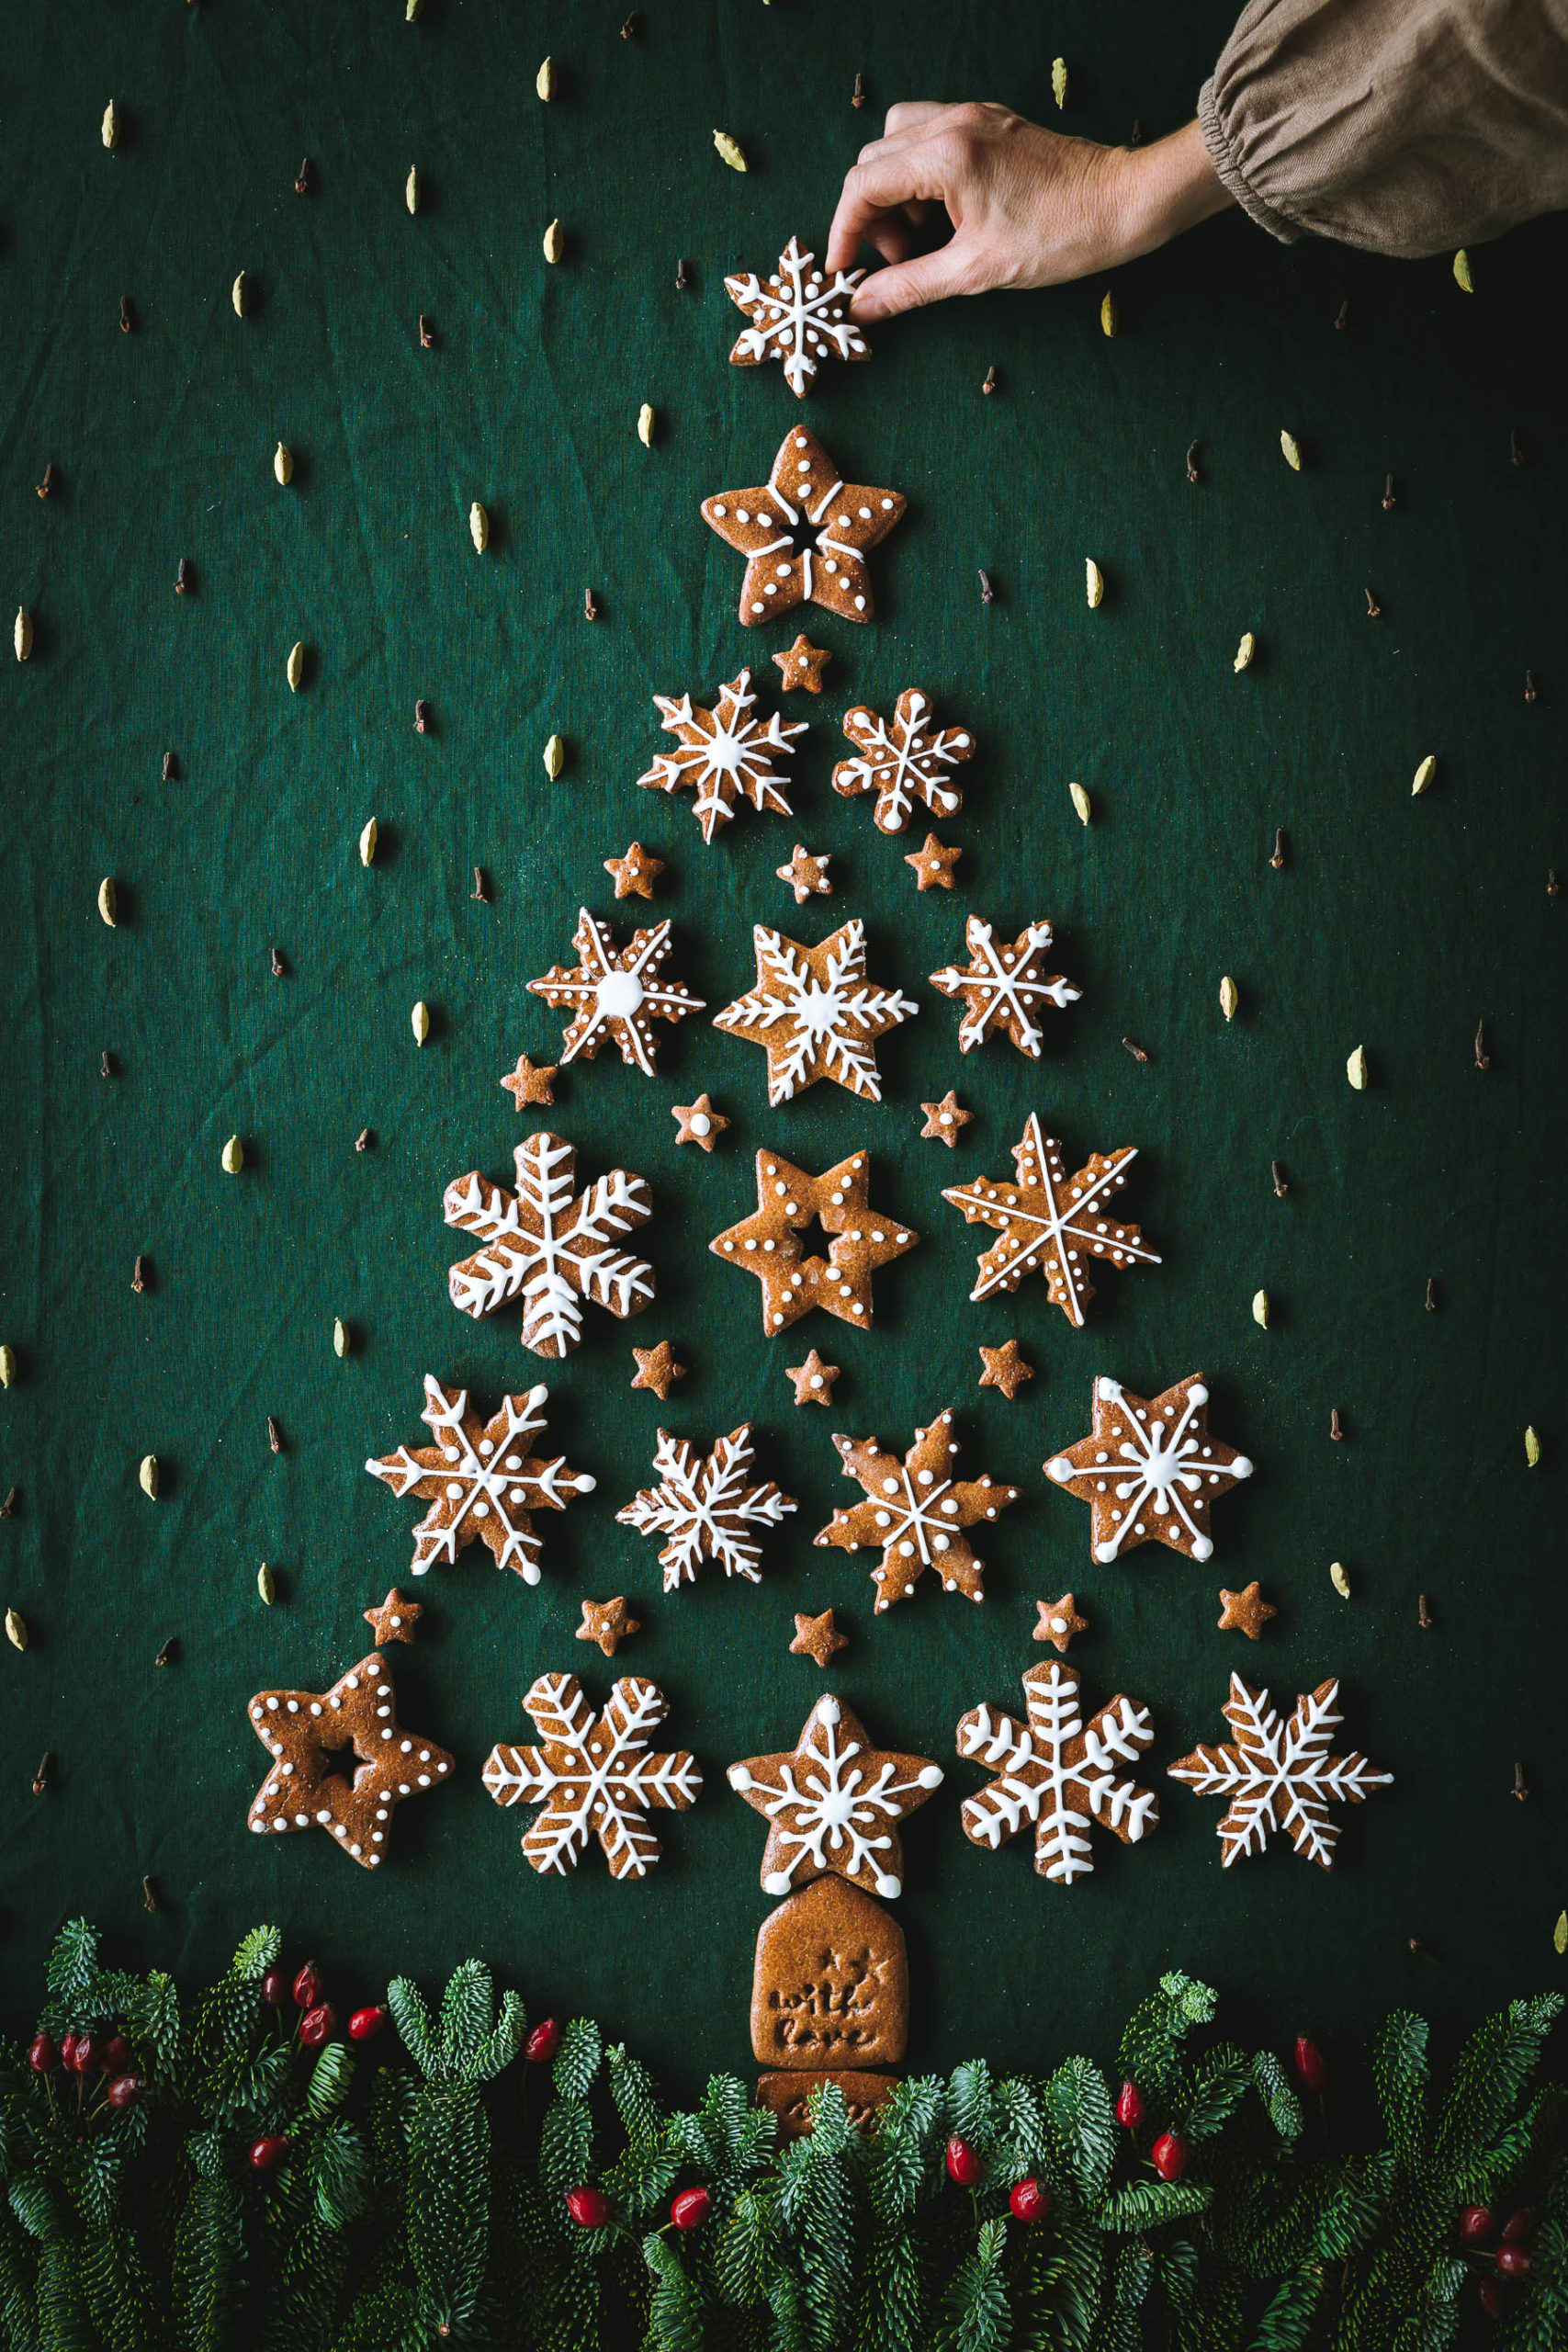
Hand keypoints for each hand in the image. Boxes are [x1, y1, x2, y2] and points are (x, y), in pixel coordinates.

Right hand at [826, 104, 1230, 322]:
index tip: (844, 270)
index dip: (843, 232)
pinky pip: (931, 136)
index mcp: (946, 154)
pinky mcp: (990, 122)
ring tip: (923, 234)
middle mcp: (953, 122)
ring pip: (897, 140)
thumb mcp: (977, 272)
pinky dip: (922, 174)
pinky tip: (946, 211)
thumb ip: (910, 286)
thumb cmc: (1062, 235)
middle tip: (896, 258)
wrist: (1126, 203)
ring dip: (894, 190)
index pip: (862, 185)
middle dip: (870, 214)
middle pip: (873, 160)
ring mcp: (973, 116)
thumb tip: (862, 307)